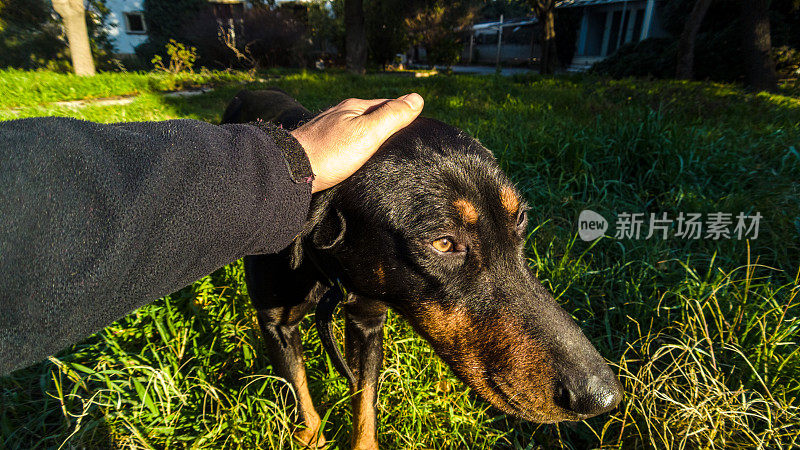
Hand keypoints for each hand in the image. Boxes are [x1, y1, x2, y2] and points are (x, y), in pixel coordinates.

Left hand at [291, 93, 423, 192]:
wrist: (290, 170)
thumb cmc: (330, 152)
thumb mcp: (368, 133)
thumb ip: (392, 116)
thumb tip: (417, 98)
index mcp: (354, 107)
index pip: (388, 104)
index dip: (404, 114)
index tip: (419, 128)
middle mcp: (340, 113)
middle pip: (372, 116)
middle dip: (388, 125)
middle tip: (405, 141)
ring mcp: (328, 129)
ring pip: (357, 129)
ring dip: (371, 137)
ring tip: (384, 152)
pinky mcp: (319, 146)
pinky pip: (345, 142)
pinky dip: (356, 147)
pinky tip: (357, 158)